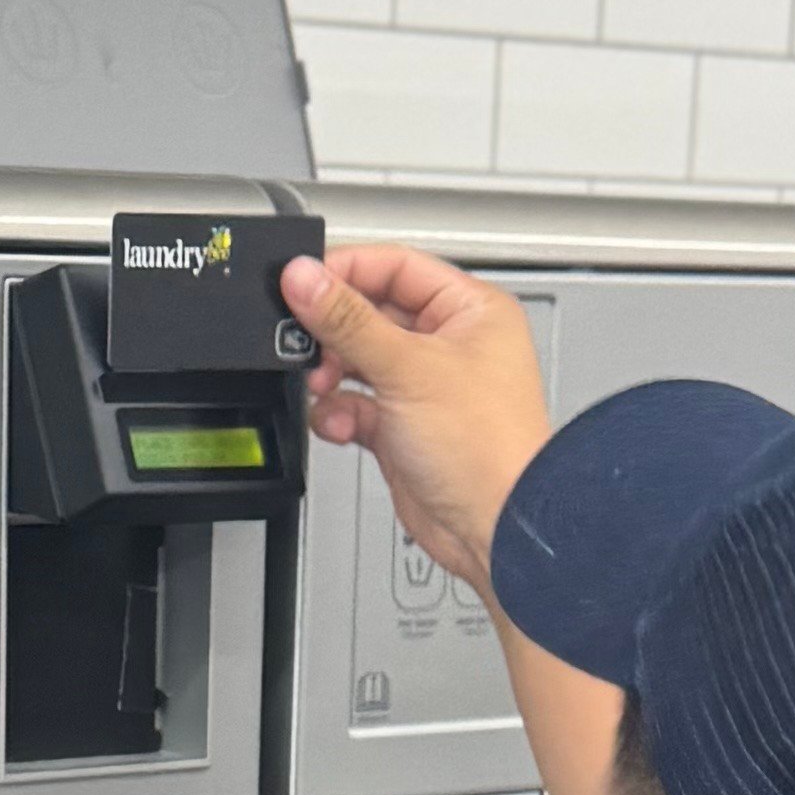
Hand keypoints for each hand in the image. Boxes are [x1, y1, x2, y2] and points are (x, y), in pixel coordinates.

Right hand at [285, 242, 551, 598]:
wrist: (493, 528)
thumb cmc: (488, 448)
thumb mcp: (407, 368)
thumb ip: (347, 320)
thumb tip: (304, 278)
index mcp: (470, 310)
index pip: (396, 266)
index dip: (346, 271)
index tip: (302, 283)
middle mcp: (450, 343)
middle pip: (370, 313)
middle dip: (333, 332)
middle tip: (305, 340)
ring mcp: (425, 386)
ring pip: (357, 360)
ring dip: (332, 374)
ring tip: (322, 384)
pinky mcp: (402, 427)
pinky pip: (354, 405)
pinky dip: (339, 413)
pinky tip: (339, 423)